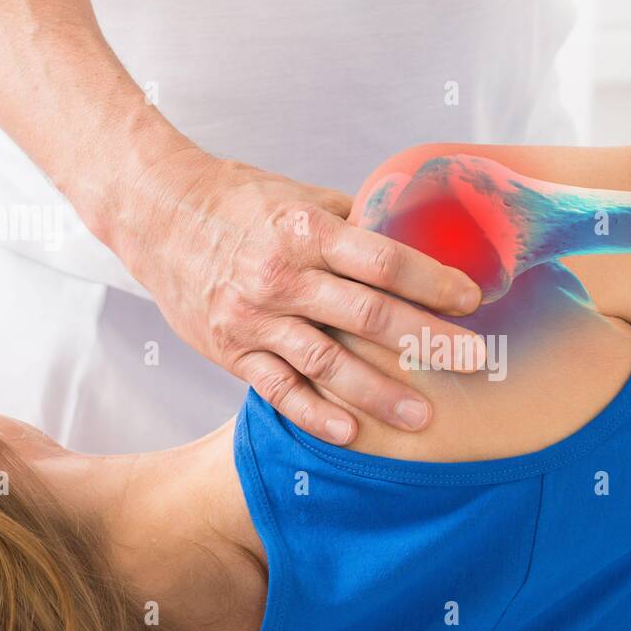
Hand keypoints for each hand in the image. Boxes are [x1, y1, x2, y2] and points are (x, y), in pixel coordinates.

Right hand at [113, 147, 482, 444]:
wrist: (157, 215)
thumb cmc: (241, 203)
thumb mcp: (301, 198)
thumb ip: (355, 224)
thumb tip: (416, 241)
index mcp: (306, 230)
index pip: (383, 259)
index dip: (432, 282)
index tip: (473, 300)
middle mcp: (281, 275)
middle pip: (366, 313)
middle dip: (425, 341)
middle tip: (473, 362)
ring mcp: (253, 317)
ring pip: (326, 361)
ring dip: (379, 392)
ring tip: (423, 416)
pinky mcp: (230, 350)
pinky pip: (278, 388)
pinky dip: (314, 413)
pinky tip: (351, 433)